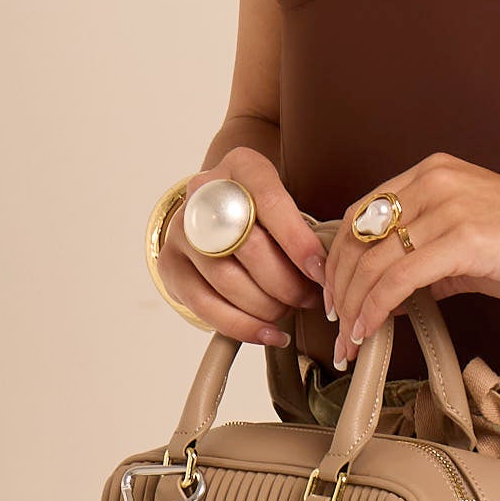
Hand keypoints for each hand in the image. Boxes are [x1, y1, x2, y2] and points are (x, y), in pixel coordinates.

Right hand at [158, 142, 326, 343]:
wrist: (216, 212)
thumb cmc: (264, 213)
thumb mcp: (285, 202)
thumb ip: (303, 227)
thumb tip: (328, 274)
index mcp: (241, 167)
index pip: (269, 201)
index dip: (298, 241)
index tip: (320, 272)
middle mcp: (203, 193)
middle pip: (248, 246)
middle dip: (287, 282)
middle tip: (310, 298)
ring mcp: (182, 230)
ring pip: (228, 280)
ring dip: (268, 306)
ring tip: (289, 311)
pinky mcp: (171, 265)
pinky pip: (207, 307)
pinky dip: (244, 327)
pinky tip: (271, 333)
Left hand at [318, 157, 499, 365]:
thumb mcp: (474, 242)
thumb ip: (431, 258)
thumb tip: (395, 292)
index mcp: (432, 174)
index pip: (361, 214)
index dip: (339, 259)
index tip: (335, 297)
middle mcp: (434, 181)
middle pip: (358, 237)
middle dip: (338, 288)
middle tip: (336, 328)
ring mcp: (448, 205)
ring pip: (372, 261)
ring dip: (353, 308)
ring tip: (350, 343)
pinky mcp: (464, 238)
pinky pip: (399, 279)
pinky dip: (376, 310)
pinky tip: (370, 333)